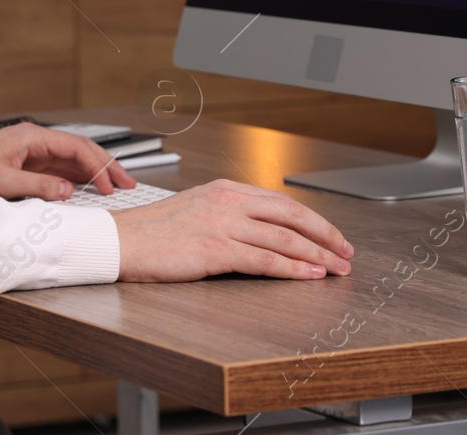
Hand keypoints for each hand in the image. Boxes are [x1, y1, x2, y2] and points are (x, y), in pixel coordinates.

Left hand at [0, 122, 134, 199]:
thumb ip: (36, 187)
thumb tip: (69, 191)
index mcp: (30, 137)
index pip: (75, 147)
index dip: (98, 166)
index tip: (112, 185)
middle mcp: (34, 141)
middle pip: (79, 150)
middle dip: (105, 166)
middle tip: (128, 183)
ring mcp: (32, 153)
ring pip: (72, 160)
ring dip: (95, 173)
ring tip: (117, 188)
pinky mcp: (27, 165)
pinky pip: (59, 170)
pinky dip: (78, 179)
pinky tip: (91, 189)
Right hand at [112, 179, 352, 280]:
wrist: (120, 241)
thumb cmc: (153, 232)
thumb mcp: (195, 211)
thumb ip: (228, 215)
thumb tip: (262, 232)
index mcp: (224, 189)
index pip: (281, 202)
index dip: (313, 220)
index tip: (332, 236)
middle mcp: (227, 201)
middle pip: (291, 215)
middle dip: (325, 235)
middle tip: (346, 252)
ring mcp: (221, 224)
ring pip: (283, 238)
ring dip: (316, 255)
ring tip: (337, 269)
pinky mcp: (214, 249)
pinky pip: (264, 260)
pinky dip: (292, 268)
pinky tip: (309, 276)